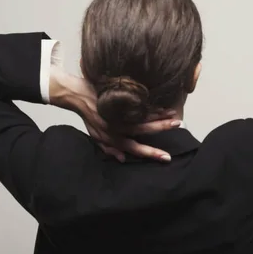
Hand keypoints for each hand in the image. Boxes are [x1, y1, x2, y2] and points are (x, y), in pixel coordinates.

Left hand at [49, 67, 179, 162]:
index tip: (166, 157)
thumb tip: (123, 159)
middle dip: (162, 128)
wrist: (74, 95)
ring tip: (174, 115)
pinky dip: (151, 105)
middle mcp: (116, 126)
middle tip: (178, 126)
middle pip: (143, 130)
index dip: (151, 153)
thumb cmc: (88, 116)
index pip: (135, 148)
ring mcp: (118, 112)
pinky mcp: (118, 99)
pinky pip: (137, 103)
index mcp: (112, 137)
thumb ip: (109, 148)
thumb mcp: (96, 136)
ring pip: (143, 116)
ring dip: (160, 115)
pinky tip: (161, 105)